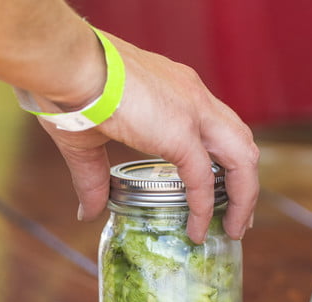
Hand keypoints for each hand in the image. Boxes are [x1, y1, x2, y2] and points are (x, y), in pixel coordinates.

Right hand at [39, 33, 258, 243]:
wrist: (64, 62)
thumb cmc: (69, 86)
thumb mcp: (88, 138)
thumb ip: (94, 178)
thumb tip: (88, 212)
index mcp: (179, 91)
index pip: (220, 126)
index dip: (228, 160)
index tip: (225, 190)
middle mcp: (195, 97)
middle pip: (243, 143)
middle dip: (247, 183)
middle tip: (241, 217)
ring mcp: (193, 112)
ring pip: (242, 159)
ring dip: (243, 197)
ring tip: (234, 229)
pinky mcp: (180, 131)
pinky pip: (203, 178)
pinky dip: (204, 207)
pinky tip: (198, 230)